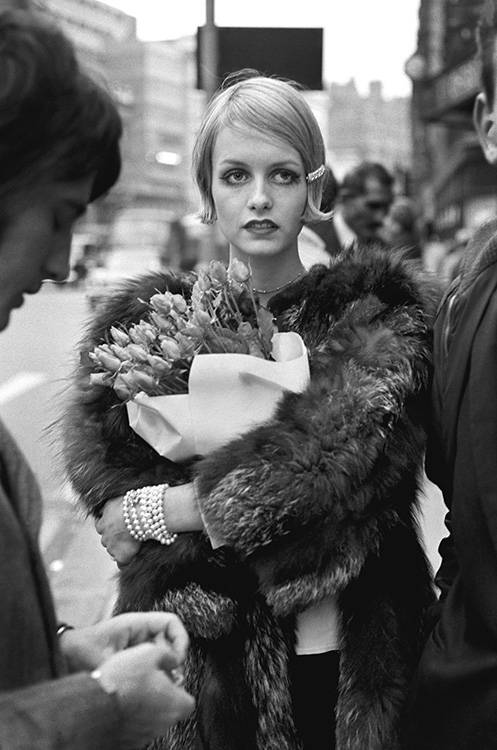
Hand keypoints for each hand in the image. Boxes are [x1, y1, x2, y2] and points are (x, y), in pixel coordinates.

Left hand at [60, 612, 189, 673]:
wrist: (65, 654)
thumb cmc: (82, 649)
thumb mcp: (106, 658)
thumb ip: (130, 664)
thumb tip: (156, 673)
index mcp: (136, 623)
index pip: (171, 622)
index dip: (180, 639)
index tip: (177, 660)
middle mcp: (140, 630)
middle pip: (170, 638)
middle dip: (174, 658)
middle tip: (171, 678)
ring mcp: (137, 642)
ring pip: (163, 651)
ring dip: (166, 667)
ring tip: (163, 683)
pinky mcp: (133, 654)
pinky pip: (153, 660)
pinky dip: (156, 671)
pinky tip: (152, 684)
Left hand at [95, 496, 139, 564]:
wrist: (140, 514)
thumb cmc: (129, 505)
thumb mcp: (112, 502)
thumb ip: (105, 509)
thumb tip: (100, 512)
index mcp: (102, 524)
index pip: (100, 527)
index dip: (108, 527)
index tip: (116, 525)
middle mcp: (104, 537)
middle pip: (106, 541)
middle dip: (113, 538)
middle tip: (125, 534)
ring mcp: (112, 548)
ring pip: (112, 552)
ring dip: (119, 549)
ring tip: (131, 544)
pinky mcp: (122, 556)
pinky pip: (121, 564)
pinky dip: (125, 562)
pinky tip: (131, 558)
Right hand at [95, 641, 194, 748]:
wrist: (94, 706)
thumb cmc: (123, 683)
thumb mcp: (149, 653)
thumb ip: (167, 655)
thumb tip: (171, 658)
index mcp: (176, 704)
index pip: (188, 699)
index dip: (178, 686)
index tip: (169, 677)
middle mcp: (164, 724)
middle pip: (169, 707)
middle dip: (160, 693)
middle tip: (147, 679)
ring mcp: (145, 734)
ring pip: (151, 716)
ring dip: (143, 703)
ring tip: (129, 687)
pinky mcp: (128, 740)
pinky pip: (133, 724)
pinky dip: (129, 713)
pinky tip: (119, 700)